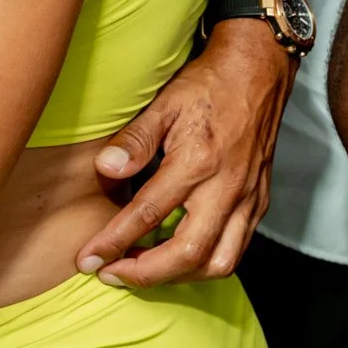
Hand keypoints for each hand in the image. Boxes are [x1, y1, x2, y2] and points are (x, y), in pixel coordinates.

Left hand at [76, 19, 294, 285]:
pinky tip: (181, 257)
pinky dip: (206, 263)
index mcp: (198, 162)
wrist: (258, 71)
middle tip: (111, 273)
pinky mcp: (259, 202)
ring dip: (178, 276)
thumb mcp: (163, 103)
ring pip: (219, 262)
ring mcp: (248, 198)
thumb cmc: (207, 84)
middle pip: (187, 254)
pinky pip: (238, 249)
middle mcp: (227, 188)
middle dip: (145, 274)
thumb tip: (106, 169)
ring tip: (143, 271)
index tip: (88, 259)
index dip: (114, 242)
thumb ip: (135, 140)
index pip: (148, 214)